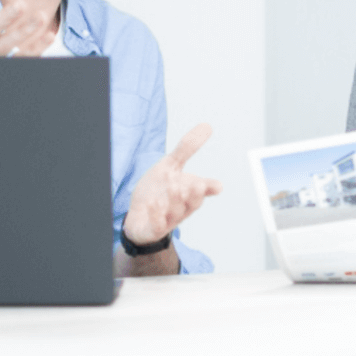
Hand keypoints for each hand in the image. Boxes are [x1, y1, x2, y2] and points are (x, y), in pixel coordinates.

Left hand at [123, 123, 222, 249]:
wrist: (139, 216)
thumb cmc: (159, 191)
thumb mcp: (170, 166)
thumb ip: (187, 148)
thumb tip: (207, 126)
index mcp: (188, 193)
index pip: (202, 191)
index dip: (208, 188)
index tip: (216, 185)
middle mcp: (181, 207)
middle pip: (192, 203)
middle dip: (194, 194)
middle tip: (195, 183)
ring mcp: (167, 220)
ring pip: (175, 213)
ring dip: (174, 200)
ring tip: (173, 186)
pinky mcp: (153, 229)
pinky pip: (156, 226)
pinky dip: (155, 215)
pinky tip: (151, 203)